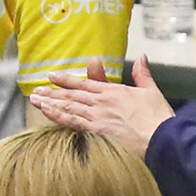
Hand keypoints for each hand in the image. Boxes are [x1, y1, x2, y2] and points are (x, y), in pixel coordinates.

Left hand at [29, 56, 174, 157]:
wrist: (160, 138)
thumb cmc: (158, 117)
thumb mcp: (152, 91)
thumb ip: (142, 74)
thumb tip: (141, 57)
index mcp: (114, 92)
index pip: (85, 83)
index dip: (67, 80)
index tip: (52, 76)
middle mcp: (102, 102)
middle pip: (72, 95)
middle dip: (53, 92)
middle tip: (37, 90)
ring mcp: (96, 117)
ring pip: (68, 107)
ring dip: (50, 102)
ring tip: (35, 99)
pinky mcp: (95, 131)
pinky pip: (72, 121)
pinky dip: (57, 115)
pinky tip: (46, 112)